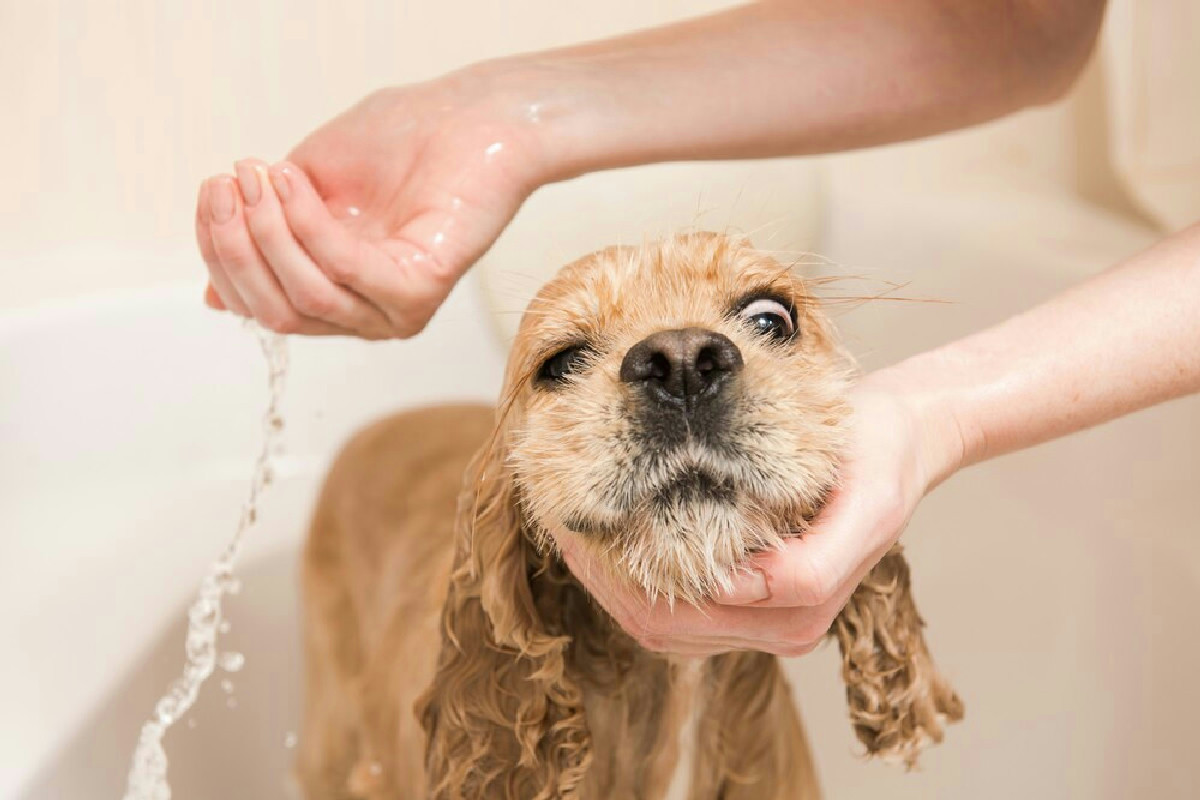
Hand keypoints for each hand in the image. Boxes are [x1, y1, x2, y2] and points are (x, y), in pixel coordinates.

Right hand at [196, 67, 552, 337]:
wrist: (469, 118)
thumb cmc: (397, 143)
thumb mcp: (306, 188)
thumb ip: (265, 236)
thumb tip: (216, 296)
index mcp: (338, 294)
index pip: (260, 302)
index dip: (222, 252)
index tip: (213, 189)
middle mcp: (365, 314)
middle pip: (275, 310)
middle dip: (237, 247)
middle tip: (230, 182)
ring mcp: (394, 311)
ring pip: (304, 298)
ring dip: (268, 232)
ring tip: (261, 176)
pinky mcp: (419, 294)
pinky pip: (344, 271)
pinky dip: (309, 225)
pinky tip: (295, 181)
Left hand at [557, 373, 965, 656]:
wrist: (903, 437)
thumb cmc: (880, 454)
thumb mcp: (866, 500)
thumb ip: (814, 566)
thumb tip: (746, 591)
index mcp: (800, 606)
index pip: (691, 610)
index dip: (624, 576)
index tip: (578, 527)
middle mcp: (778, 626)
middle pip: (665, 626)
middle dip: (604, 583)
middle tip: (559, 528)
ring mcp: (762, 618)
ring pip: (661, 626)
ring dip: (610, 587)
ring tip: (569, 534)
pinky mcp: (749, 599)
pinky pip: (675, 610)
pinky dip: (631, 583)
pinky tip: (604, 541)